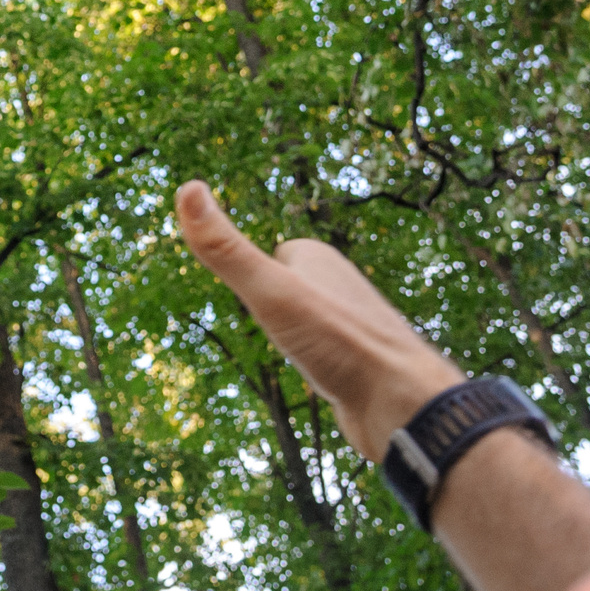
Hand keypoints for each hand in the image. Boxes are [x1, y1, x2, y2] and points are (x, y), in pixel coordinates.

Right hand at [176, 180, 462, 458]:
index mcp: (321, 261)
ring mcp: (353, 326)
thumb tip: (186, 188)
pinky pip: (330, 355)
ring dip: (300, 338)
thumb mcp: (270, 291)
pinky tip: (321, 382)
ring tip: (299, 356)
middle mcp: (341, 287)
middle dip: (279, 306)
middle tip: (276, 328)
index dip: (262, 275)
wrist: (402, 403)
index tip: (257, 295)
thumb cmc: (338, 341)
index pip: (280, 254)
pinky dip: (319, 366)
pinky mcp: (362, 364)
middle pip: (294, 288)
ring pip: (312, 323)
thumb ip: (226, 249)